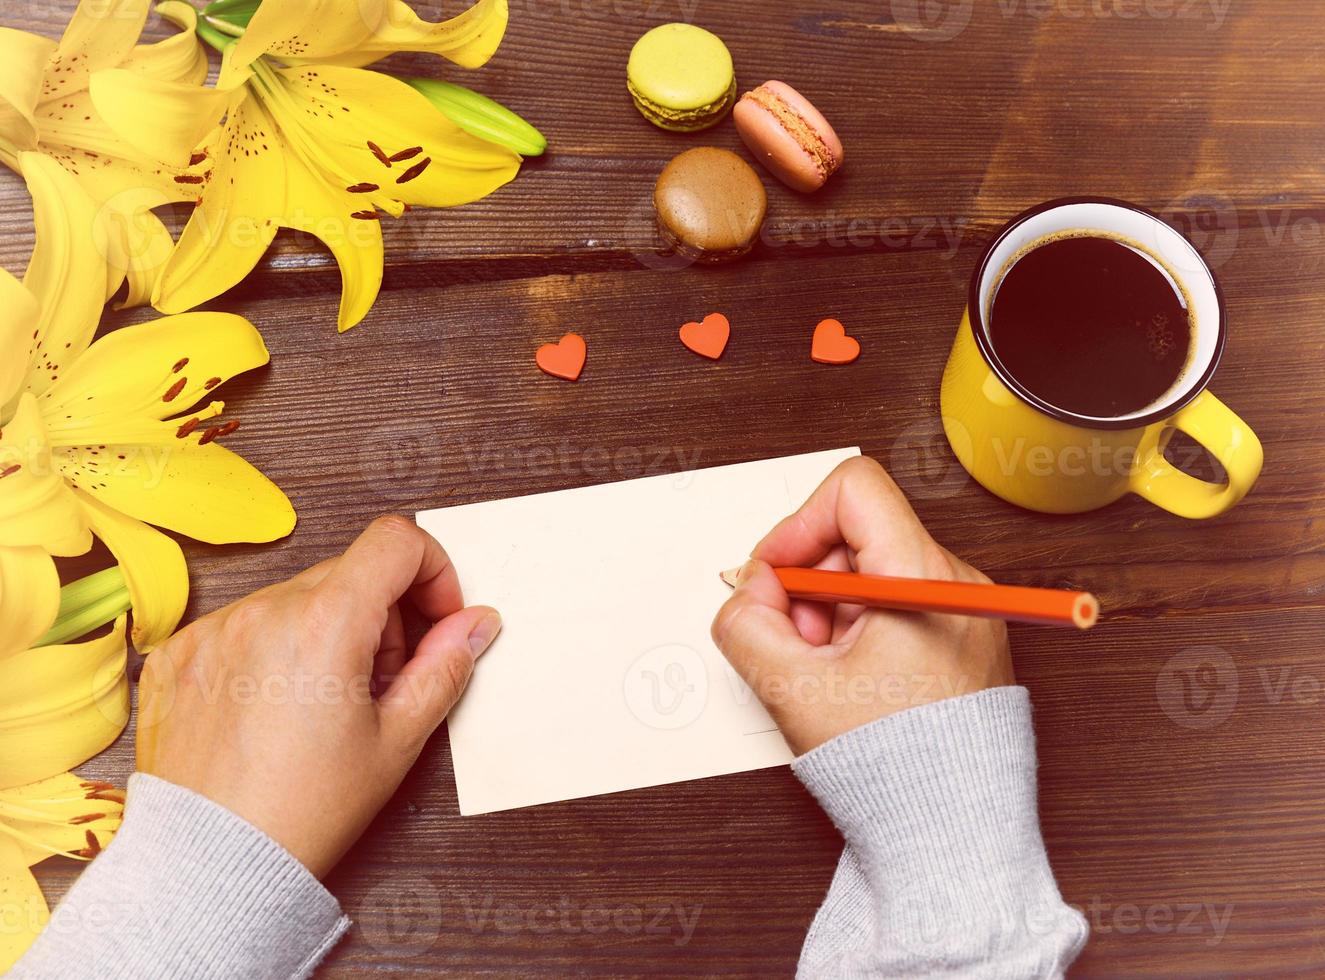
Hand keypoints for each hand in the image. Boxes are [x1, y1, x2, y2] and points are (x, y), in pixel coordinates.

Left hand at [136, 516, 501, 877]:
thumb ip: (443, 668)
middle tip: (381, 683)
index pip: (396, 541)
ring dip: (325, 630)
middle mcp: (264, 610)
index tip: (435, 619)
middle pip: (349, 573)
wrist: (210, 866)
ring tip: (322, 704)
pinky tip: (273, 708)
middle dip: (381, 615)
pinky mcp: (179, 652)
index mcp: (326, 623)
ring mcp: (214, 629)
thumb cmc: (304, 811)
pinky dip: (271, 649)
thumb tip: (476, 623)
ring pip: (295, 598)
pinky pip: (243, 624)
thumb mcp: (397, 741)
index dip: (432, 571)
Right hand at [711, 456, 1012, 753]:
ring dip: (829, 612)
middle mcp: (955, 582)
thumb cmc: (895, 767)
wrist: (956, 832)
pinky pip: (894, 605)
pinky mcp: (962, 637)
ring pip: (870, 572)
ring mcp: (964, 610)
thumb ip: (747, 624)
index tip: (774, 574)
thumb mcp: (793, 689)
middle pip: (856, 534)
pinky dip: (858, 632)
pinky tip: (852, 682)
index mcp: (923, 578)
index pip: (853, 491)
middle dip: (807, 582)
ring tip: (827, 673)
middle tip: (797, 644)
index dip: (797, 524)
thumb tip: (749, 588)